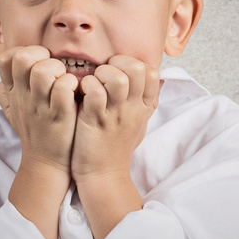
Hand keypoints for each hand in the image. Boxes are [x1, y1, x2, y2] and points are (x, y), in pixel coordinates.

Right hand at [0, 45, 78, 173]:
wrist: (46, 163)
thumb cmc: (36, 131)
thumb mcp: (14, 109)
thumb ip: (7, 89)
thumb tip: (5, 68)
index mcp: (14, 92)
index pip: (5, 59)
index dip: (23, 52)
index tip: (38, 62)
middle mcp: (24, 97)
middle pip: (23, 58)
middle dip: (43, 56)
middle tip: (55, 70)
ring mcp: (41, 106)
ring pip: (43, 70)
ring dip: (59, 69)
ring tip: (65, 81)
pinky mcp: (60, 116)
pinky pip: (64, 88)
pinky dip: (72, 84)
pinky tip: (75, 92)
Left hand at [71, 55, 160, 180]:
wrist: (103, 175)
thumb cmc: (117, 146)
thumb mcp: (139, 122)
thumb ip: (146, 100)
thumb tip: (157, 80)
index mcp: (143, 107)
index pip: (152, 72)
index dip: (133, 63)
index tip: (118, 71)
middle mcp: (133, 109)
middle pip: (137, 69)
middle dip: (117, 63)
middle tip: (103, 74)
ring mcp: (115, 115)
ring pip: (117, 79)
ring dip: (101, 73)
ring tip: (92, 83)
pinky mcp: (95, 121)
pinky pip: (94, 92)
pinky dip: (86, 86)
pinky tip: (81, 94)